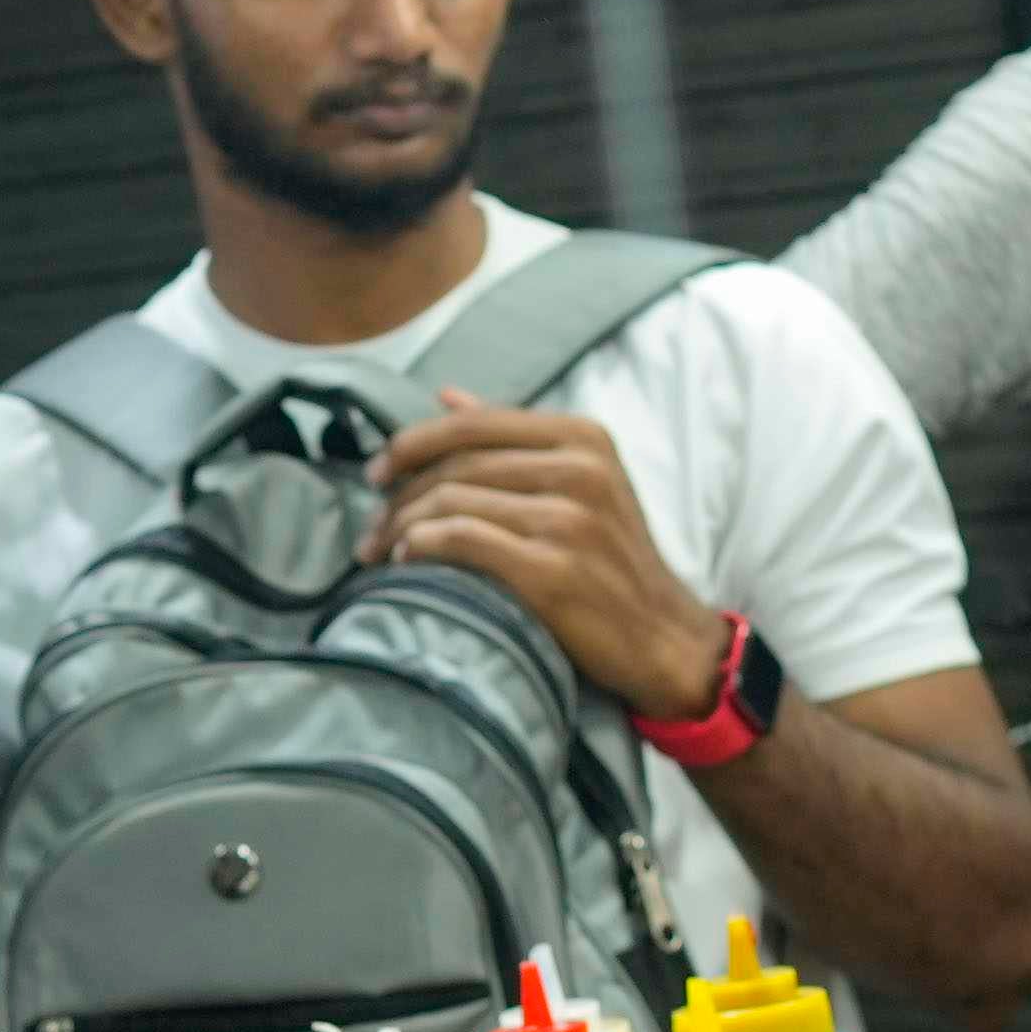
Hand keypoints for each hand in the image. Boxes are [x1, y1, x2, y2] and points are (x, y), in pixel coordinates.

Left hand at [366, 392, 723, 715]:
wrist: (662, 636)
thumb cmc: (611, 562)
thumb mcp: (581, 483)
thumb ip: (515, 440)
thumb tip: (445, 395)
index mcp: (583, 437)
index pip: (473, 424)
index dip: (411, 443)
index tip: (375, 473)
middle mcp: (579, 469)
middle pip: (456, 465)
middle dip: (397, 496)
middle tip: (368, 529)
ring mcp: (568, 518)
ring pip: (451, 502)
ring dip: (399, 527)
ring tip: (378, 552)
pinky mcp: (552, 568)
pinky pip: (462, 540)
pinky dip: (421, 547)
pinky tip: (405, 562)